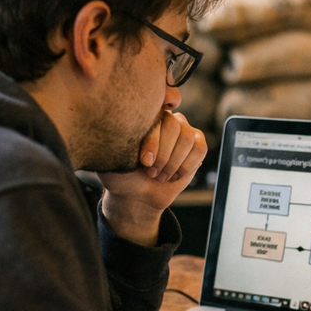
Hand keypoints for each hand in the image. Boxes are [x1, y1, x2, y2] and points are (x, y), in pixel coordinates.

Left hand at [98, 111, 206, 244]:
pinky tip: (174, 174)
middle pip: (174, 126)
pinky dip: (186, 166)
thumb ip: (114, 138)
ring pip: (187, 139)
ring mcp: (182, 130)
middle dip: (163, 155)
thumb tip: (115, 119)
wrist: (136, 195)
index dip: (153, 141)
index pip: (156, 115)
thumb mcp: (110, 156)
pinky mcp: (196, 145)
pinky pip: (199, 149)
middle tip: (150, 171)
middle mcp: (164, 118)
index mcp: (143, 116)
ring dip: (172, 163)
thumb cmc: (122, 174)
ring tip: (160, 174)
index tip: (144, 161)